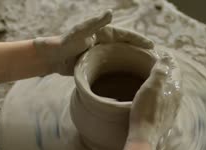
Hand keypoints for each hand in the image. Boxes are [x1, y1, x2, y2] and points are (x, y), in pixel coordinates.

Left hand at [34, 10, 153, 75]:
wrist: (51, 58)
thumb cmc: (64, 44)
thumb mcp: (80, 33)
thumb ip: (94, 24)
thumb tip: (110, 12)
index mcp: (104, 33)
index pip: (126, 36)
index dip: (139, 41)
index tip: (152, 47)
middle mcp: (105, 42)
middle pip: (127, 47)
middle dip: (140, 52)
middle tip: (154, 61)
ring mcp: (101, 54)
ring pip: (121, 58)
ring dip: (132, 63)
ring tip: (145, 71)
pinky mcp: (96, 64)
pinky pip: (113, 68)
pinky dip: (122, 72)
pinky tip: (128, 80)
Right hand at [127, 54, 181, 149]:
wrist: (145, 137)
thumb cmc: (146, 111)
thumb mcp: (152, 86)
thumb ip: (161, 70)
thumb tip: (167, 56)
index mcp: (175, 88)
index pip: (176, 70)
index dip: (170, 60)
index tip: (163, 53)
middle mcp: (177, 99)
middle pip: (175, 81)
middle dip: (169, 71)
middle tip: (161, 63)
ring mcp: (172, 110)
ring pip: (172, 92)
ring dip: (166, 83)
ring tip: (158, 79)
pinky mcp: (166, 119)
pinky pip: (167, 102)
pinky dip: (163, 95)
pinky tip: (157, 98)